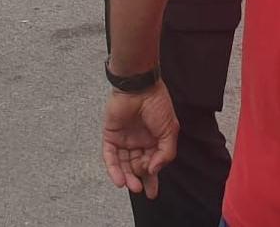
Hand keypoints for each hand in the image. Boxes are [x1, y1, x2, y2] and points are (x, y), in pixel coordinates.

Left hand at [102, 82, 178, 197]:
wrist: (140, 87)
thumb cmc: (157, 104)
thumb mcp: (170, 130)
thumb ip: (165, 153)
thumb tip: (154, 170)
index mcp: (153, 140)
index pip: (151, 163)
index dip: (152, 179)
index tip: (152, 193)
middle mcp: (137, 141)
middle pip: (136, 166)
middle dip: (139, 180)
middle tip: (142, 190)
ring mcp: (123, 139)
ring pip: (123, 164)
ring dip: (127, 177)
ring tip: (133, 187)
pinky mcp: (111, 135)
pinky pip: (110, 156)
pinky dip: (114, 169)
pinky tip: (120, 180)